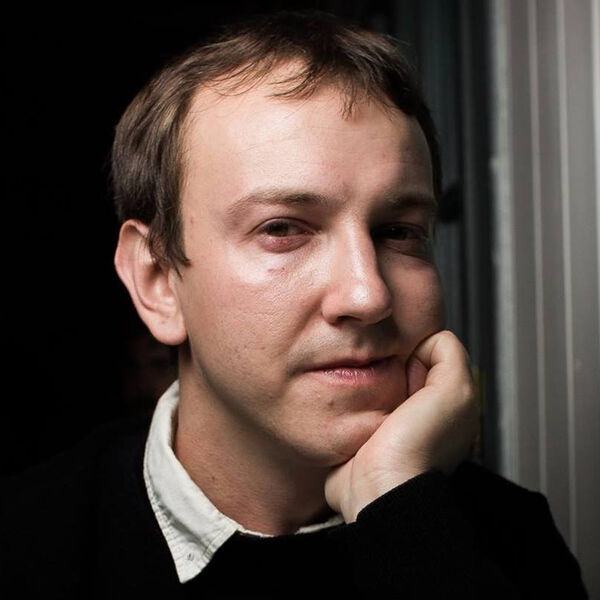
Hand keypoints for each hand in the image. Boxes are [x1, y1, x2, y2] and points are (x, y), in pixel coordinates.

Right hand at [324, 330, 479, 521]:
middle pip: (399, 363)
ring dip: (367, 378)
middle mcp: (419, 412)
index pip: (428, 353)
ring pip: (374, 377)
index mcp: (446, 403)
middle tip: (385, 380)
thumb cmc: (416, 446)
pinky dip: (351, 395)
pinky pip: (352, 396)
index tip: (408, 369)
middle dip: (388, 363)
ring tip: (367, 391)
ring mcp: (389, 421)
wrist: (377, 486)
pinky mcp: (361, 428)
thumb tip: (424, 342)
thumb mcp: (455, 390)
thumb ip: (449, 353)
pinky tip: (352, 402)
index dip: (416, 352)